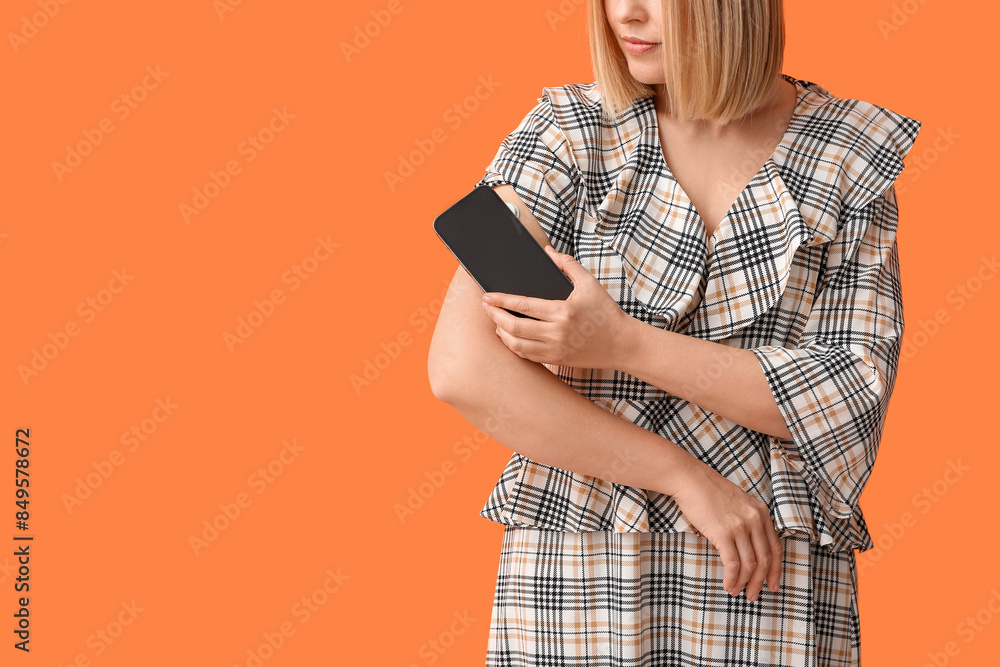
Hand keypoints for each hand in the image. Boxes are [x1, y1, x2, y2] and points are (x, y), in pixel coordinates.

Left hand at [481, 245, 635, 369]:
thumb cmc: (606, 313)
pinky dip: (514, 346)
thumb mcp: (589, 284)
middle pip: (514, 327)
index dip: (501, 300)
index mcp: (563, 311)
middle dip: (495, 316)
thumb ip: (567, 264)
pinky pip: (527, 356)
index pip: (523, 305)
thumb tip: (547, 251)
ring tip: (495, 322)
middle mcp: (557, 333)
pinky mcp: (557, 360)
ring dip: (502, 333)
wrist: (622, 344)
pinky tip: (510, 336)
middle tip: (487, 307)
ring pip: (517, 345)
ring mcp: (555, 349)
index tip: (487, 296)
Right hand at [671, 460, 782, 600]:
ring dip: (744, 583)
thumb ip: (749, 522)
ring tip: (736, 592)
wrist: (691, 479)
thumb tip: (748, 549)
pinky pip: (733, 563)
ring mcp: (740, 526)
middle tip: (754, 595)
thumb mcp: (739, 503)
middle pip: (765, 560)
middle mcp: (755, 520)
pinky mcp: (723, 533)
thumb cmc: (709, 491)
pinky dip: (731, 578)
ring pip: (750, 564)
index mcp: (761, 513)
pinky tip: (727, 584)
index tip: (772, 584)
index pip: (775, 548)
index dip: (775, 570)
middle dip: (760, 581)